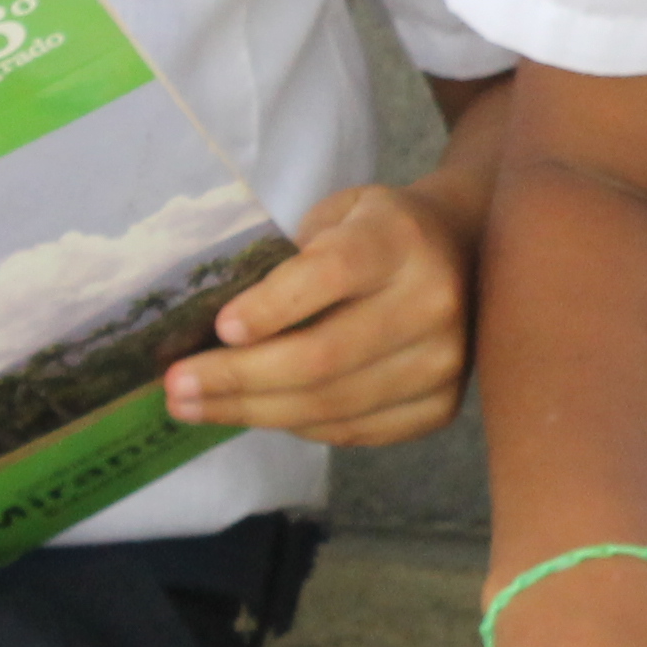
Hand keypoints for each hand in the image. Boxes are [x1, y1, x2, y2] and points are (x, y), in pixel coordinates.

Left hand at [164, 178, 476, 445]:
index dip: (271, 307)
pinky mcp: (442, 404)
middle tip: (177, 387)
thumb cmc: (378, 231)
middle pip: (322, 357)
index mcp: (401, 239)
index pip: (330, 275)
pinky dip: (298, 427)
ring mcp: (445, 361)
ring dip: (253, 412)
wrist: (469, 250)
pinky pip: (355, 430)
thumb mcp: (338, 215)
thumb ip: (291, 260)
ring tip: (196, 408)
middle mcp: (434, 301)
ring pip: (332, 405)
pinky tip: (259, 413)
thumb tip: (217, 334)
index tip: (218, 329)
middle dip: (237, 379)